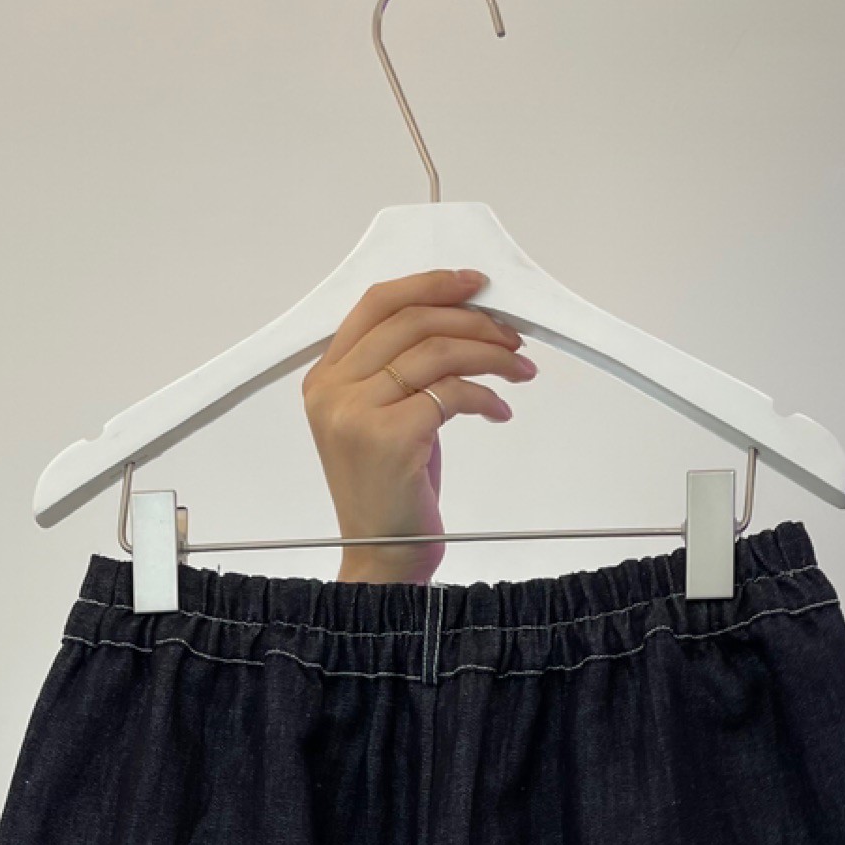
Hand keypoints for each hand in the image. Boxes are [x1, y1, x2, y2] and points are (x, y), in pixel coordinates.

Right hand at [300, 267, 534, 583]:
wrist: (382, 561)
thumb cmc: (391, 495)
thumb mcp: (385, 420)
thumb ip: (402, 370)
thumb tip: (459, 320)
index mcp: (324, 379)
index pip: (377, 304)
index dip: (430, 284)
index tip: (474, 284)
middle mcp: (332, 391)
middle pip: (412, 321)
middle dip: (472, 320)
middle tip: (512, 333)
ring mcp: (356, 414)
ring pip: (436, 352)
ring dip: (490, 354)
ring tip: (520, 367)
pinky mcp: (390, 437)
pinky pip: (452, 393)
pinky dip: (487, 396)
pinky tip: (501, 410)